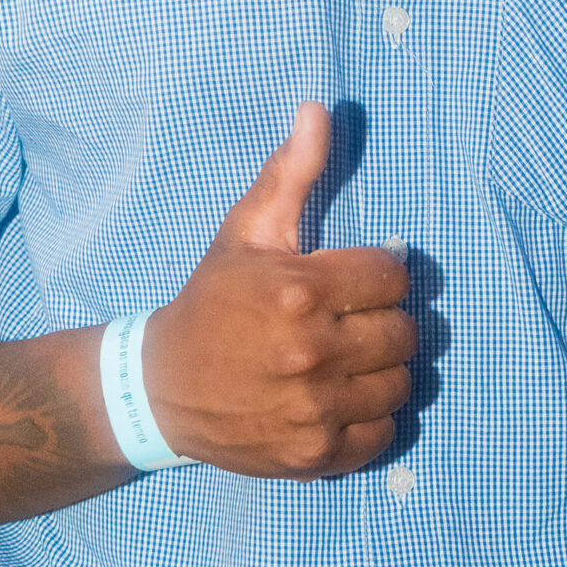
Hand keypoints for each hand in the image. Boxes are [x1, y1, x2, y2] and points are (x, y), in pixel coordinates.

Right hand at [143, 102, 414, 477]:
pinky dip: (373, 418)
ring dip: (383, 371)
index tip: (353, 281)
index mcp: (299, 291)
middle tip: (352, 321)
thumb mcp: (245, 233)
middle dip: (384, 321)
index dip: (378, 274)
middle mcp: (312, 353)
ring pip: (401, 384)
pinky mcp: (316, 455)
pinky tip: (343, 400)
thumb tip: (319, 110)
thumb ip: (291, 174)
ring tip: (350, 361)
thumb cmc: (212, 302)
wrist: (161, 388)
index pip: (394, 276)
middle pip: (406, 332)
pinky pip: (384, 434)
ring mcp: (315, 410)